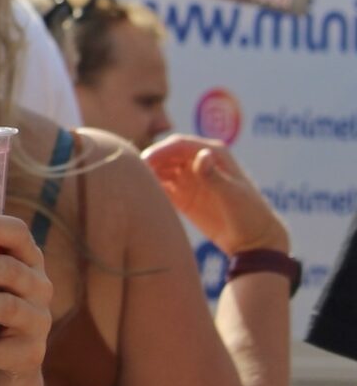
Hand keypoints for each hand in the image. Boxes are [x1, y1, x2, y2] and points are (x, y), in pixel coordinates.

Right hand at [142, 134, 287, 255]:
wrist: (253, 239)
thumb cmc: (249, 214)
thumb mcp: (232, 194)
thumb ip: (213, 175)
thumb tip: (200, 155)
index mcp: (213, 153)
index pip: (179, 145)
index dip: (160, 150)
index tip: (144, 161)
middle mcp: (198, 161)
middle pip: (166, 155)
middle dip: (149, 162)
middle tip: (132, 174)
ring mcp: (189, 178)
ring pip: (161, 169)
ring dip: (147, 174)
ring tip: (133, 185)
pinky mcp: (182, 195)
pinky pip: (162, 186)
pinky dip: (151, 188)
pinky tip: (141, 194)